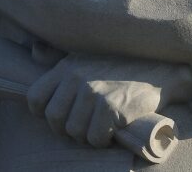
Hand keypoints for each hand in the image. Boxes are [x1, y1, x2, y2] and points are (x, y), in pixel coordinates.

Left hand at [26, 54, 191, 147]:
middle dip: (66, 128)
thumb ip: (58, 56)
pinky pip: (95, 138)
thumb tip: (33, 50)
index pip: (35, 97)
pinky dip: (103, 140)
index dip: (42, 112)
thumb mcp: (86, 54)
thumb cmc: (119, 66)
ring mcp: (94, 92)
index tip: (59, 116)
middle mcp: (77, 77)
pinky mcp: (111, 108)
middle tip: (82, 126)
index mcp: (67, 66)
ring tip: (98, 126)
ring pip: (74, 131)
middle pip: (54, 118)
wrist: (158, 70)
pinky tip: (111, 129)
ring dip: (86, 135)